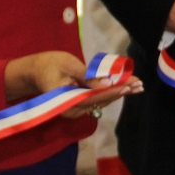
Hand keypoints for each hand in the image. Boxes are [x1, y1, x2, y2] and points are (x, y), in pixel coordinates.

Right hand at [4, 51, 141, 115]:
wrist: (35, 72)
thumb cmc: (49, 64)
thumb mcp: (67, 65)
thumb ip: (87, 75)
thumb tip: (107, 82)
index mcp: (66, 101)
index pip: (95, 95)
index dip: (114, 90)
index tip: (129, 85)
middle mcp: (72, 110)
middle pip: (101, 100)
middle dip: (121, 91)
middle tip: (139, 84)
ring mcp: (75, 110)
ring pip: (101, 101)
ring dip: (119, 93)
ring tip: (137, 85)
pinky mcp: (79, 107)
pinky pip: (97, 100)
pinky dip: (111, 93)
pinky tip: (125, 87)